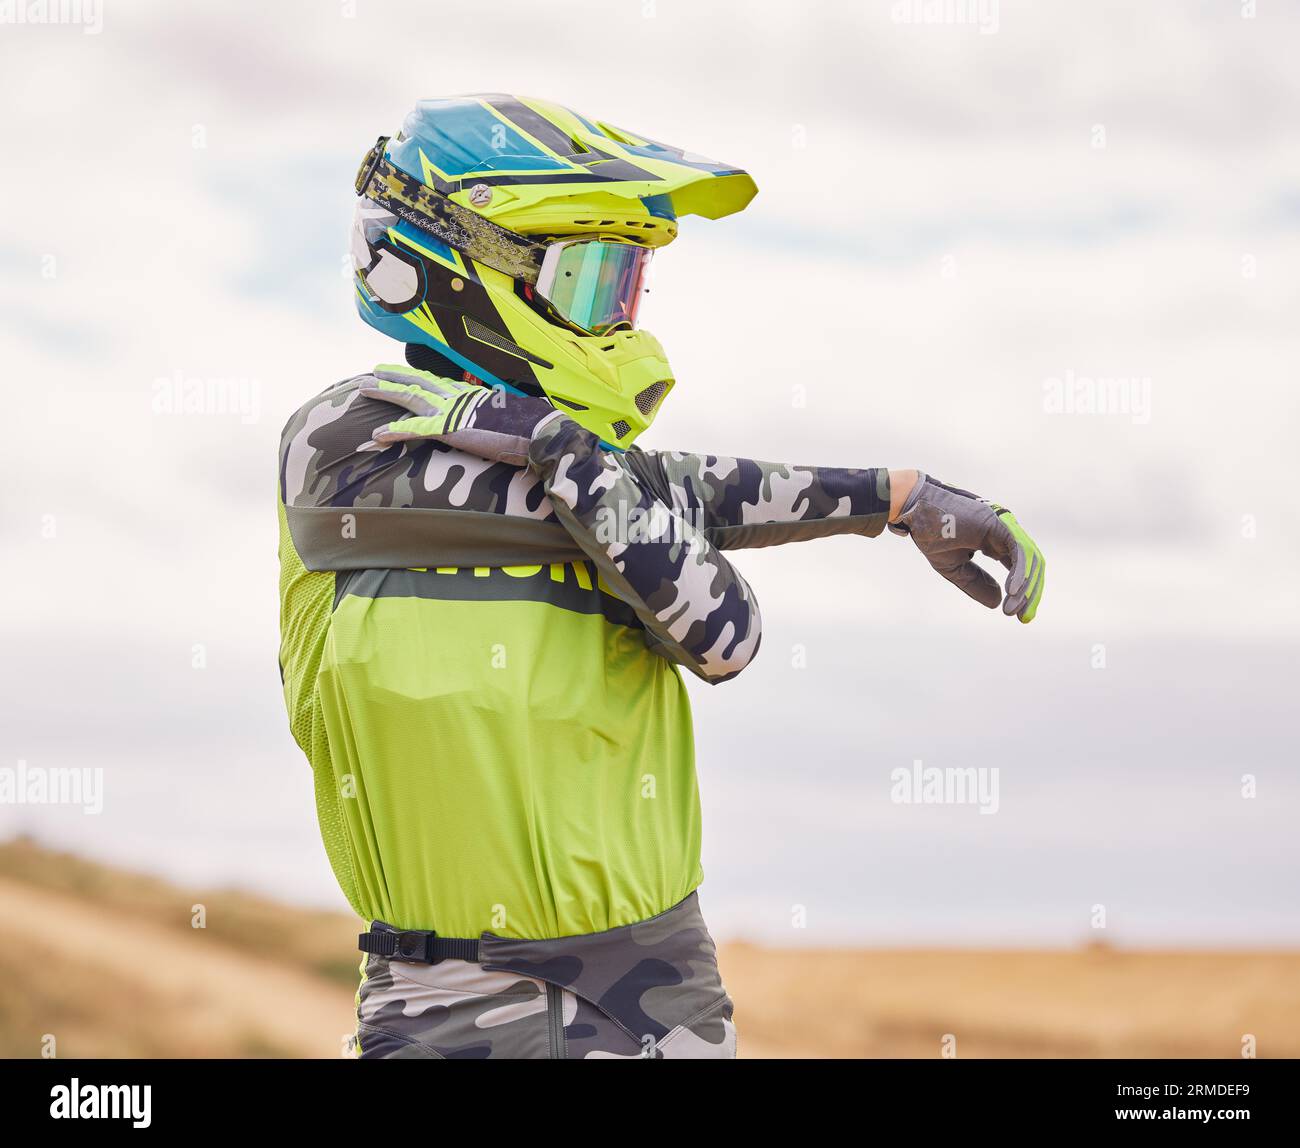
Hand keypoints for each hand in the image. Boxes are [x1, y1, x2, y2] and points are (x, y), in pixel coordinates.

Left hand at [358, 364, 562, 465]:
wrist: (540, 431)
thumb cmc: (533, 428)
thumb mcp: (513, 418)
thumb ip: (501, 417)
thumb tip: (506, 420)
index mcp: (474, 394)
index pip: (440, 384)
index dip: (420, 379)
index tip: (405, 375)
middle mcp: (460, 397)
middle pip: (420, 382)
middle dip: (395, 376)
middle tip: (373, 372)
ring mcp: (453, 411)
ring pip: (411, 397)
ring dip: (386, 392)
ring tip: (363, 388)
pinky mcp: (451, 428)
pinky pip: (416, 429)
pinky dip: (395, 431)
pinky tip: (377, 434)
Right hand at [888, 472, 1044, 622]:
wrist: (917, 511)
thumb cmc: (931, 533)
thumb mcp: (954, 567)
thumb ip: (976, 583)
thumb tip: (999, 602)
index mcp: (995, 541)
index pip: (1018, 568)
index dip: (1022, 592)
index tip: (1017, 616)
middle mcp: (1005, 533)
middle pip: (1031, 566)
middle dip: (1030, 593)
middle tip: (1023, 618)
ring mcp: (1005, 527)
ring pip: (1030, 559)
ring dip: (1025, 587)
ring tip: (1013, 608)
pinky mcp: (1001, 523)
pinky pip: (1019, 550)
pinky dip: (1019, 571)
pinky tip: (1012, 591)